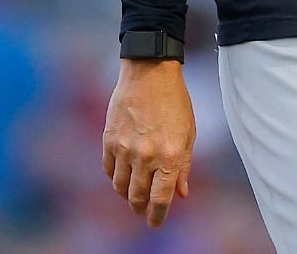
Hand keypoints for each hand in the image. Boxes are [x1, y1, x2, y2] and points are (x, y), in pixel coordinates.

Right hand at [102, 58, 195, 226]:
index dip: (157, 215)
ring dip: (127, 196)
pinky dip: (116, 178)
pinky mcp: (108, 141)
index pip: (160, 198)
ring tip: (134, 197)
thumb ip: (183, 166)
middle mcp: (145, 156)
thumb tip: (181, 194)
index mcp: (169, 155)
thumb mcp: (188, 134)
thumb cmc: (175, 103)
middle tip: (144, 212)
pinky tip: (122, 178)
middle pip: (137, 196)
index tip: (156, 223)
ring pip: (121, 187)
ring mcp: (124, 149)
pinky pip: (109, 170)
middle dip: (141, 208)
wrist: (150, 75)